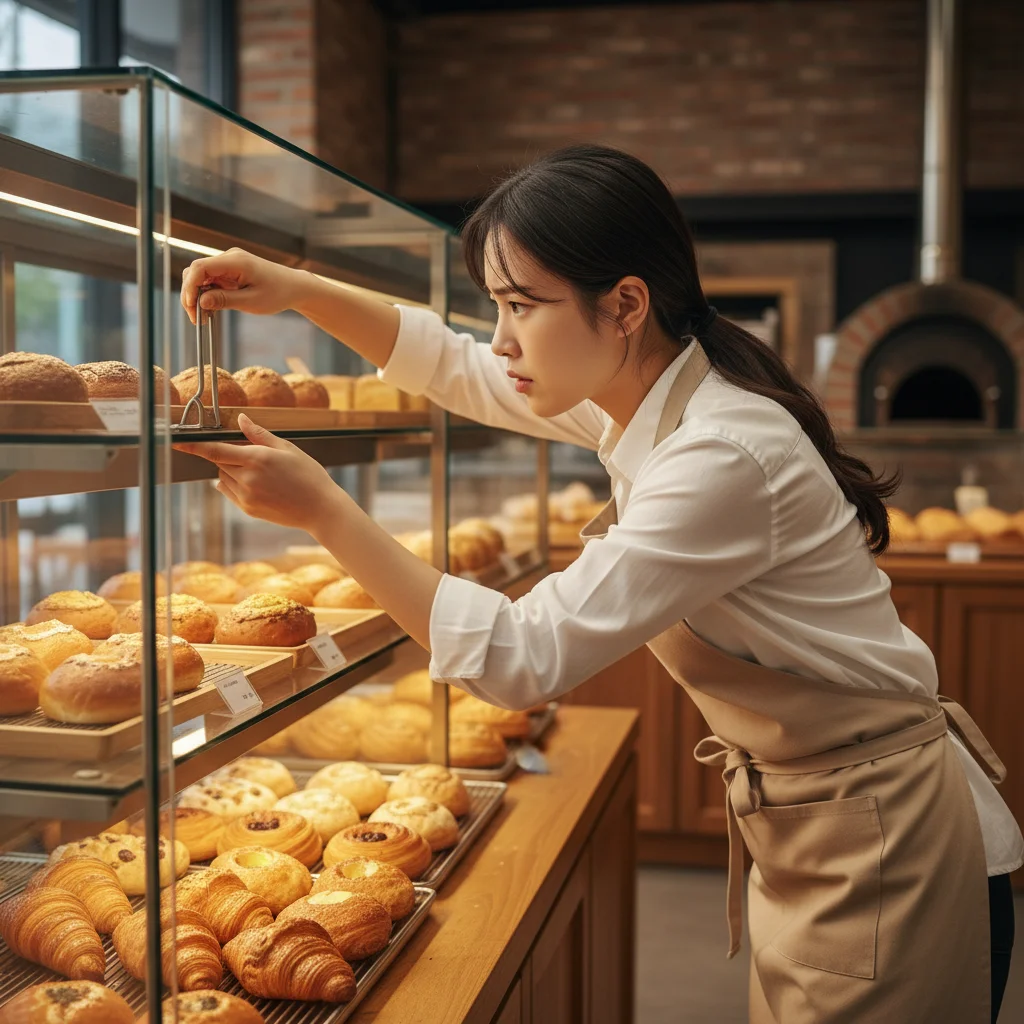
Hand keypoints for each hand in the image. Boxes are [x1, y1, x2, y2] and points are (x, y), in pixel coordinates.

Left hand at [174, 415, 342, 533]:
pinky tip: (259, 485)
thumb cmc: (308, 474)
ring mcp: (246, 496)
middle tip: (255, 457)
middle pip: (220, 462)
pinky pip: (229, 491)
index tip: (177, 442)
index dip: (193, 446)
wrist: (320, 509)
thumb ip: (259, 434)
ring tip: (261, 474)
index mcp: (257, 459)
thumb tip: (241, 419)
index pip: (215, 450)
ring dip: (231, 471)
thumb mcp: (287, 448)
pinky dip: (235, 485)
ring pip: (222, 477)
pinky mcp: (247, 509)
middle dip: (229, 456)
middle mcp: (248, 478)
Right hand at [180, 248, 308, 323]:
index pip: (200, 267)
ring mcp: (229, 262)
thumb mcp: (251, 301)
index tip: (191, 307)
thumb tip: (200, 302)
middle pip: (196, 271)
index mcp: (236, 261)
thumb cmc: (277, 293)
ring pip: (201, 276)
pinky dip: (207, 293)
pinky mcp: (230, 269)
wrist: (294, 286)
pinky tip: (211, 309)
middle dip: (191, 294)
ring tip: (204, 317)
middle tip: (197, 318)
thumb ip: (225, 300)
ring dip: (198, 295)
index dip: (190, 287)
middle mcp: (229, 257)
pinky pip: (211, 279)